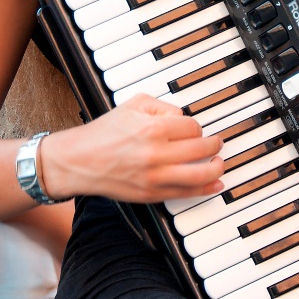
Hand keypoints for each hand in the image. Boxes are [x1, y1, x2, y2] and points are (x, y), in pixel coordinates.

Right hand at [42, 94, 224, 203]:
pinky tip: (216, 184)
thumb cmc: (104, 132)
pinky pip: (186, 194)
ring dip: (217, 167)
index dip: (196, 126)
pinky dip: (205, 189)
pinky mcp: (151, 194)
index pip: (192, 127)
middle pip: (201, 149)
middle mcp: (156, 154)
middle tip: (217, 142)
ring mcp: (155, 177)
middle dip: (214, 145)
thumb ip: (162, 107)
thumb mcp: (133, 104)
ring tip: (220, 162)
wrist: (79, 161)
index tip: (193, 128)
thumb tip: (184, 118)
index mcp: (153, 128)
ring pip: (200, 175)